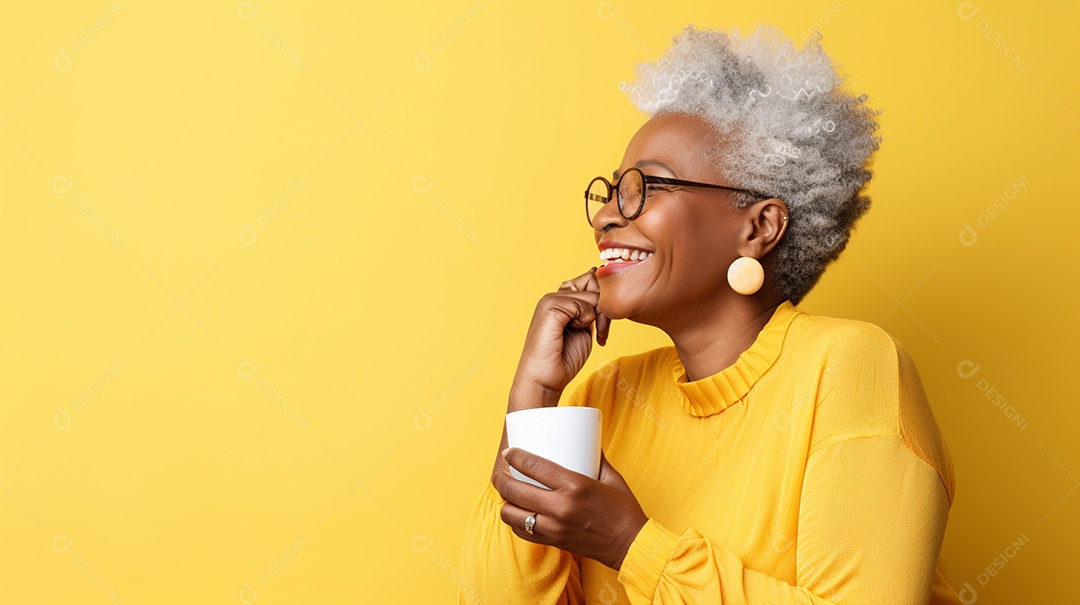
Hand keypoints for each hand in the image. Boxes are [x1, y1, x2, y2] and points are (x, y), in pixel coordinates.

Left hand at [493, 447, 648, 570]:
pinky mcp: (554, 542)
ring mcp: (555, 527)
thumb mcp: (611, 476)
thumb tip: (585, 440)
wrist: (630, 544)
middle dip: (501, 479)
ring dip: (505, 502)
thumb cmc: (623, 508)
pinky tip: (518, 513)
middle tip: (501, 472)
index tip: (509, 451)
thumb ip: (595, 457)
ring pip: (512, 515)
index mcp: (575, 486)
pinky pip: (522, 533)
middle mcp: (561, 507)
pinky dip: (515, 522)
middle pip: (515, 490)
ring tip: (507, 494)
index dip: (515, 456)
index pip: (534, 466)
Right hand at [512, 267, 610, 398]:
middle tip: (601, 331)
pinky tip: (576, 332)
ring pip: (591, 296)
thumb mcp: (584, 328)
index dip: (603, 300)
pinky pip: (582, 305)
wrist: (543, 379)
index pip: (589, 281)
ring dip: (597, 317)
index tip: (603, 324)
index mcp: (559, 299)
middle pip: (593, 286)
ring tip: (592, 334)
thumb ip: (591, 309)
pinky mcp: (550, 308)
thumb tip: (604, 291)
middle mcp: (553, 296)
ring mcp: (550, 301)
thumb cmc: (563, 358)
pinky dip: (586, 320)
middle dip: (605, 309)